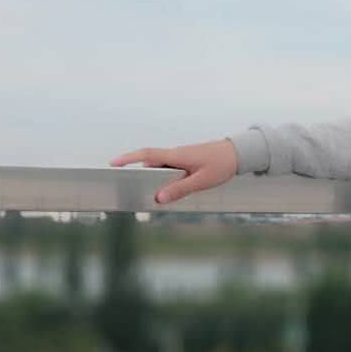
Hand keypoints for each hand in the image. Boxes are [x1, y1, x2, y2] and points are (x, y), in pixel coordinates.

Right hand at [108, 138, 238, 204]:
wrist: (238, 153)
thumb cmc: (222, 164)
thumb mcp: (201, 180)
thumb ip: (180, 189)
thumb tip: (159, 198)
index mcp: (176, 156)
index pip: (146, 155)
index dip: (128, 158)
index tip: (112, 164)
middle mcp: (175, 154)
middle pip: (150, 163)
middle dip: (139, 173)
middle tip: (130, 186)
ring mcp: (180, 157)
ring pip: (160, 167)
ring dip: (155, 178)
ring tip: (153, 193)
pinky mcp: (186, 161)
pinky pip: (170, 169)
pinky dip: (165, 178)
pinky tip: (170, 190)